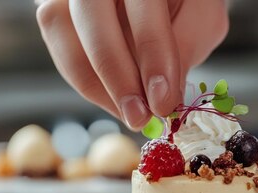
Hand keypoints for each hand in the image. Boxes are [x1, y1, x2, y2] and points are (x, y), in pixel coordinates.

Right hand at [36, 0, 228, 129]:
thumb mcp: (201, 14)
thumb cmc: (181, 0)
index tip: (163, 101)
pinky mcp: (57, 9)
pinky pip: (59, 46)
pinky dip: (86, 81)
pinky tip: (114, 100)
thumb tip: (165, 95)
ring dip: (95, 86)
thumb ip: (189, 44)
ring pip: (62, 31)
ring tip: (129, 113)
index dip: (153, 58)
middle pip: (93, 19)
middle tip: (139, 117)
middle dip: (116, 78)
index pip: (144, 8)